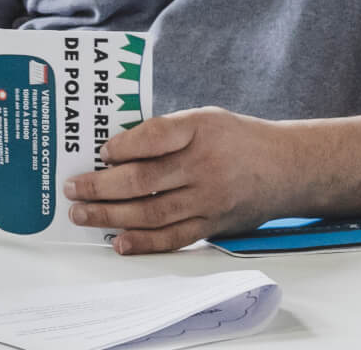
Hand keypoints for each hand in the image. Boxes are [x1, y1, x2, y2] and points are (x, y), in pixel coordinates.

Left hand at [64, 107, 288, 253]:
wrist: (288, 168)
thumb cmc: (237, 138)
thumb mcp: (205, 118)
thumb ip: (166, 131)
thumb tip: (116, 149)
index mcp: (200, 130)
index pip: (156, 136)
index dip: (124, 145)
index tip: (100, 151)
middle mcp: (204, 167)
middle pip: (145, 179)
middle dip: (102, 186)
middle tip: (73, 188)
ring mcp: (208, 201)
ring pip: (152, 212)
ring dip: (111, 215)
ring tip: (82, 213)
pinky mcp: (212, 225)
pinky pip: (174, 237)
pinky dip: (145, 242)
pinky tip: (119, 242)